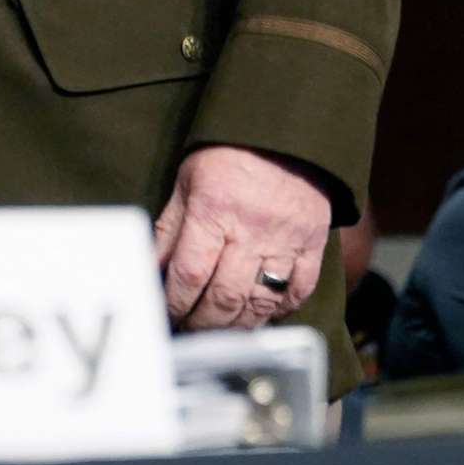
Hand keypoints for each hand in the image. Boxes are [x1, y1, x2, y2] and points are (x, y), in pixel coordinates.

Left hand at [153, 146, 331, 330]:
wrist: (285, 134)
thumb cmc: (229, 156)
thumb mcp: (188, 182)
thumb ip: (170, 228)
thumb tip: (151, 268)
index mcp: (214, 209)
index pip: (189, 273)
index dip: (174, 303)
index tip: (167, 314)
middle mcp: (251, 229)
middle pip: (224, 297)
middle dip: (202, 324)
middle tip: (191, 330)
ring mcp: (285, 240)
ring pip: (260, 303)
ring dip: (237, 326)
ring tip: (221, 330)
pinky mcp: (312, 245)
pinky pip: (298, 292)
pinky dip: (278, 311)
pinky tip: (261, 314)